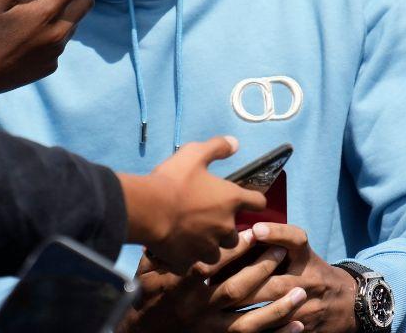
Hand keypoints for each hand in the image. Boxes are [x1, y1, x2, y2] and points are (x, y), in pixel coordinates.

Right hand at [117, 235, 305, 332]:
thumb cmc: (143, 298)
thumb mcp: (146, 271)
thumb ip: (161, 249)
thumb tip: (175, 222)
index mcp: (179, 287)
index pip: (211, 265)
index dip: (234, 250)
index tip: (254, 234)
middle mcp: (197, 309)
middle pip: (236, 290)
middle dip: (261, 271)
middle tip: (281, 254)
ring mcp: (210, 329)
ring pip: (250, 320)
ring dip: (278, 308)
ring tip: (301, 294)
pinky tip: (298, 325)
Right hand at [119, 136, 267, 272]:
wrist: (147, 209)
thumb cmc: (173, 180)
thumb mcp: (195, 154)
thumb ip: (217, 147)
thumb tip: (235, 143)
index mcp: (230, 200)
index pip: (257, 202)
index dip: (253, 200)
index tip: (246, 200)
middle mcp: (224, 227)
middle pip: (235, 235)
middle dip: (225, 230)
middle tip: (208, 220)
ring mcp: (206, 248)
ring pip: (215, 253)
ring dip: (208, 246)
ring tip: (192, 238)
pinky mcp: (187, 261)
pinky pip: (190, 264)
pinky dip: (185, 258)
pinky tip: (175, 250)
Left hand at [226, 223, 356, 332]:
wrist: (349, 302)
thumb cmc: (311, 271)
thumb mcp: (300, 252)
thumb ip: (274, 242)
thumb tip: (235, 235)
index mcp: (307, 257)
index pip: (296, 239)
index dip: (277, 233)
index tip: (255, 229)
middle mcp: (312, 280)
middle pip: (277, 282)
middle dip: (245, 283)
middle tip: (215, 282)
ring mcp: (311, 307)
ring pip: (276, 310)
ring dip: (246, 308)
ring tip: (218, 304)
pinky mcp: (309, 329)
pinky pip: (281, 330)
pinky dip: (259, 327)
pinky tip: (237, 323)